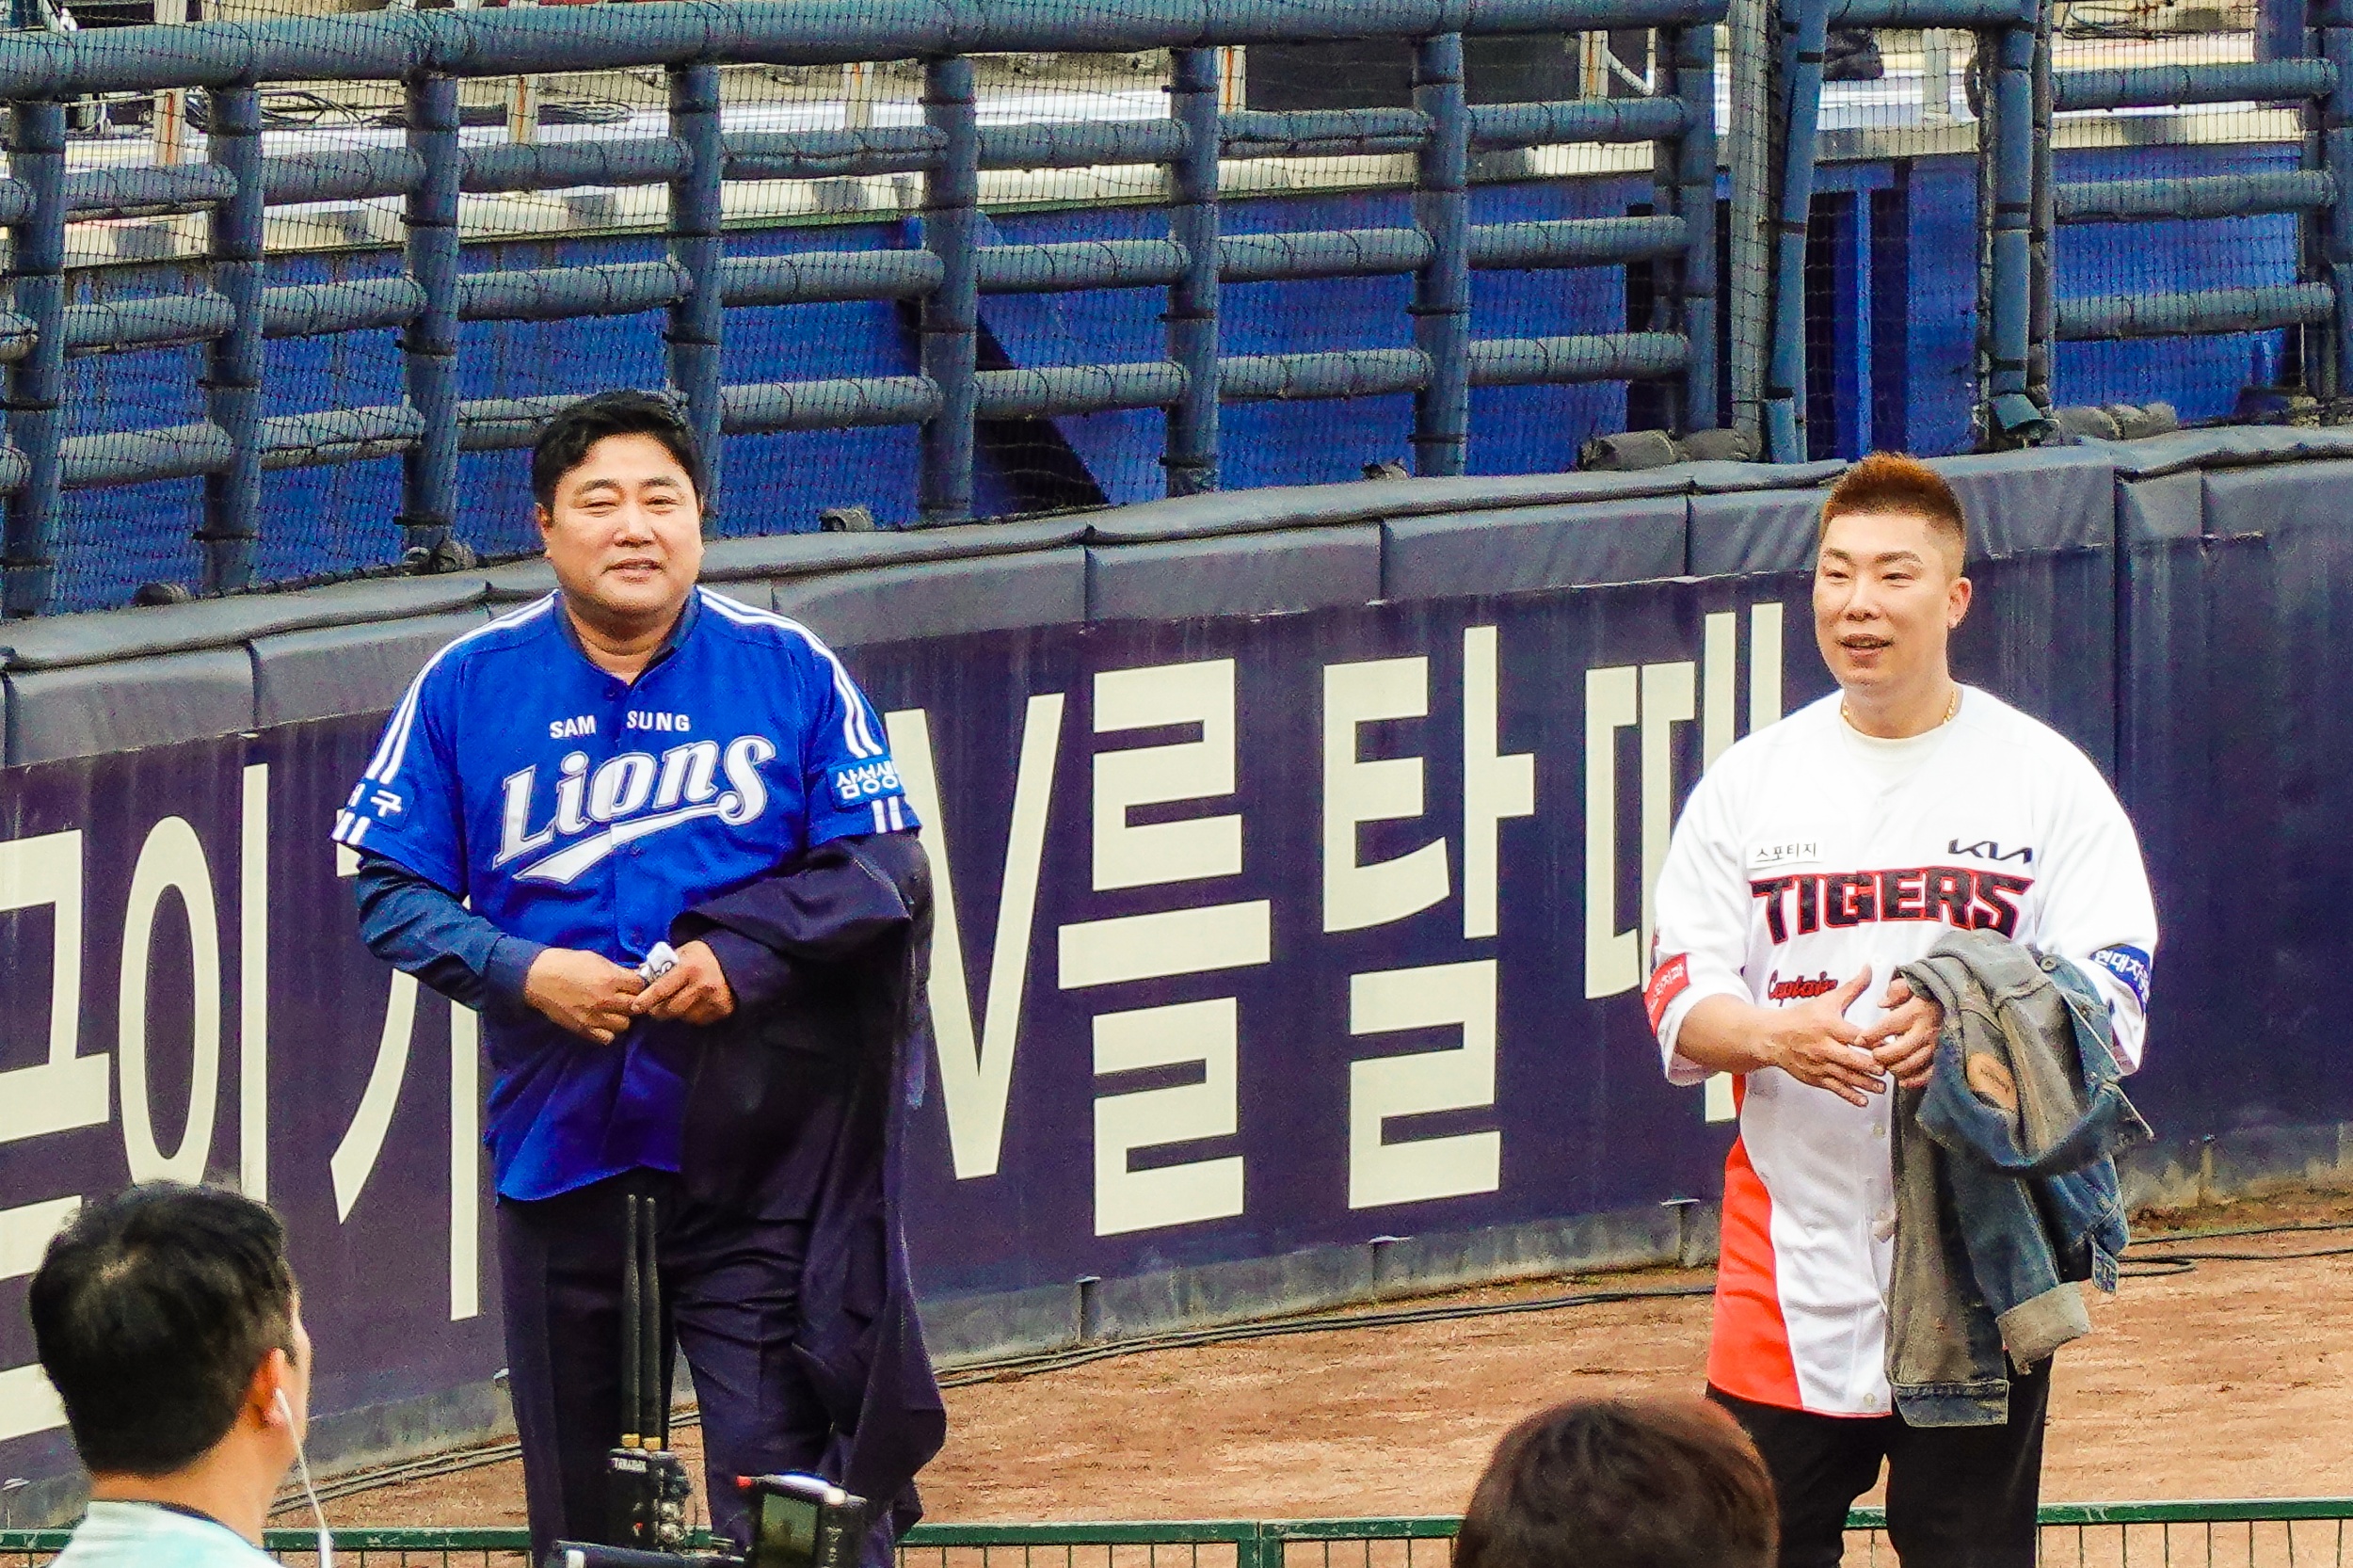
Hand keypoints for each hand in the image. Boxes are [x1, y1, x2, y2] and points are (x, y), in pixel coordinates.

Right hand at [523, 948, 645, 1044]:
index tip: (633, 984)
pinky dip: (608, 1031)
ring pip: (624, 1024)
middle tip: (625, 997)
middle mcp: (605, 999)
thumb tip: (634, 977)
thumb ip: (617, 971)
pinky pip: (607, 1038)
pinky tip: (603, 1021)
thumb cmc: (566, 963)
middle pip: (635, 1006)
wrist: (538, 978)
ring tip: (613, 1010)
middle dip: (633, 1000)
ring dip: (621, 1017)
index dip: (639, 984)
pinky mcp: (583, 1029)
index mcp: (610, 978)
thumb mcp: (595, 959)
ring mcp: (594, 1016)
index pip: (640, 986)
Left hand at [632, 939, 735, 1025]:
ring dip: (676, 1012)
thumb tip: (640, 976)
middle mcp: (702, 986)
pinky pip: (698, 1020)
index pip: (661, 990)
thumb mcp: (682, 952)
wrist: (737, 960)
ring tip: (679, 1000)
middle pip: (670, 1009)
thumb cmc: (703, 955)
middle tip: (655, 1006)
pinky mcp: (722, 1010)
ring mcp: (713, 1000)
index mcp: (689, 968)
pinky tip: (694, 1003)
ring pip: (683, 1016)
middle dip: (658, 1010)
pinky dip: (692, 1015)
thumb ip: (662, 965)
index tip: (635, 1007)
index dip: (646, 1000)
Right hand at [1760, 966, 1885, 1106]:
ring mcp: (1819, 1064)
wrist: (1772, 1037)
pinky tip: (1863, 1100)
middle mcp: (1824, 1047)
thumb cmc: (1802, 1018)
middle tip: (1888, 1069)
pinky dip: (1849, 1095)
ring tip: (1881, 1087)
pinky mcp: (1815, 1077)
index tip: (1889, 1044)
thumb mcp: (1827, 1000)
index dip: (1873, 1041)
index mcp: (1829, 1026)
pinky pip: (1834, 1088)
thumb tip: (1869, 969)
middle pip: (1852, 1059)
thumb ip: (1852, 988)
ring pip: (1846, 1076)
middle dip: (1871, 1066)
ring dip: (1865, 1083)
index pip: (1855, 1036)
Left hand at [1859, 974, 1941, 1090]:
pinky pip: (1929, 1073)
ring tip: (1885, 1065)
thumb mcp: (1911, 984)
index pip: (1888, 1026)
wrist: (1957, 1000)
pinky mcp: (1943, 1056)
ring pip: (1912, 1064)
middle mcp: (1927, 1030)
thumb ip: (1895, 991)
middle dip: (1881, 1055)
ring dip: (1895, 1068)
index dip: (1871, 1035)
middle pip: (1899, 1050)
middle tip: (1872, 1055)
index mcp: (1916, 1011)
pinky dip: (1915, 1080)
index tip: (1859, 1039)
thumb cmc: (1929, 993)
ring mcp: (1936, 1045)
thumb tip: (1881, 1003)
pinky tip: (1903, 1080)